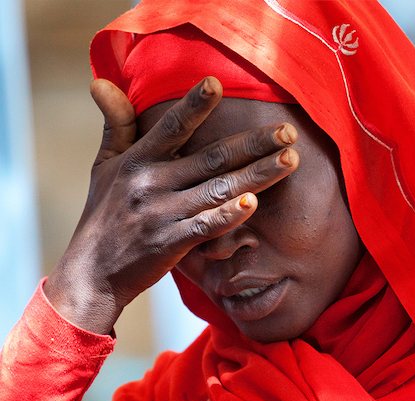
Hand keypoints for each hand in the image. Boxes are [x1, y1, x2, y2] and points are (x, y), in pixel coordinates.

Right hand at [43, 77, 297, 333]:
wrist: (92, 271)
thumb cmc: (103, 215)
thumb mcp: (104, 167)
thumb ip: (115, 126)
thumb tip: (100, 83)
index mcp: (137, 161)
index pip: (170, 127)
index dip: (193, 105)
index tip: (218, 83)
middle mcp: (151, 183)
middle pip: (211, 158)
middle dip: (253, 144)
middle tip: (288, 132)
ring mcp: (161, 214)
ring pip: (217, 189)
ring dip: (257, 175)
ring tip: (290, 160)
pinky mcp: (169, 243)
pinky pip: (205, 226)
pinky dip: (228, 215)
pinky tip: (254, 203)